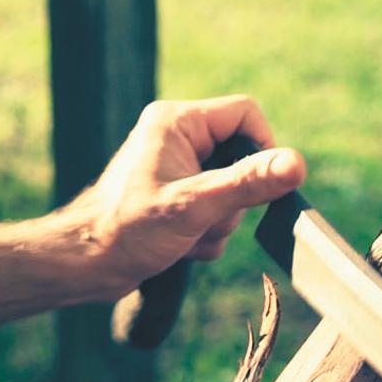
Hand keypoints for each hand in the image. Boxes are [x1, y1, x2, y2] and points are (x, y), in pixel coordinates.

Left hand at [60, 95, 306, 301]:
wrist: (85, 266)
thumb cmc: (128, 231)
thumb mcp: (196, 206)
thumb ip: (248, 183)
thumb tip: (297, 164)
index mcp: (177, 122)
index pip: (246, 114)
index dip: (264, 149)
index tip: (264, 187)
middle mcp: (177, 138)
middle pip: (242, 157)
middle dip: (234, 199)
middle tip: (208, 220)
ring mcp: (176, 168)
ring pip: (230, 191)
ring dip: (219, 223)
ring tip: (187, 237)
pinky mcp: (174, 196)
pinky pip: (214, 211)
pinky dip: (206, 235)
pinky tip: (181, 247)